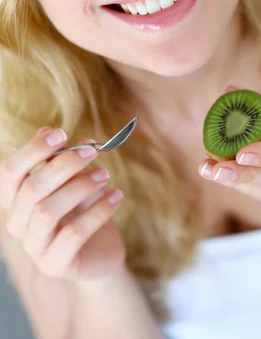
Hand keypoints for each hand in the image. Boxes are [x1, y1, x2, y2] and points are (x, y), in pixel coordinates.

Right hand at [0, 127, 125, 279]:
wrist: (102, 251)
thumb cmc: (84, 208)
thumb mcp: (75, 178)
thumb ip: (61, 158)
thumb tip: (50, 130)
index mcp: (16, 198)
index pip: (9, 171)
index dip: (32, 150)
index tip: (62, 133)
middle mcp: (17, 223)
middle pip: (31, 189)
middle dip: (64, 165)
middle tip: (94, 151)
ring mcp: (33, 247)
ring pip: (48, 211)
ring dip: (80, 187)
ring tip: (106, 175)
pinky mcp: (54, 265)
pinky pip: (73, 234)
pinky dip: (97, 211)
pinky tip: (116, 197)